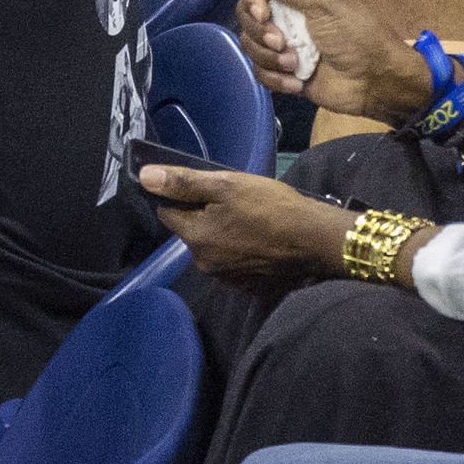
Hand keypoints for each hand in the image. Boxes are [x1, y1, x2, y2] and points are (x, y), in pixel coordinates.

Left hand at [139, 166, 355, 279]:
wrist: (320, 240)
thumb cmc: (271, 207)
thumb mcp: (226, 185)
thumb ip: (183, 183)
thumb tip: (144, 177)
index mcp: (195, 238)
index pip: (168, 212)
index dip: (181, 197)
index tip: (203, 188)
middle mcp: (205, 264)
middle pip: (192, 231)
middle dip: (203, 216)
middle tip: (233, 201)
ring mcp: (229, 278)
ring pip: (213, 247)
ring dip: (222, 233)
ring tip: (249, 218)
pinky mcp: (251, 286)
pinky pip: (234, 262)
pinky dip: (240, 250)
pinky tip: (259, 239)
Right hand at [234, 0, 429, 122]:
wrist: (376, 81)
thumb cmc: (357, 36)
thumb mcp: (326, 4)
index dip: (253, 2)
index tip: (264, 15)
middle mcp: (287, 17)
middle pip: (247, 19)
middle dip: (261, 34)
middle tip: (283, 43)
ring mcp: (285, 45)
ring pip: (250, 47)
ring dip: (270, 59)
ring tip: (295, 65)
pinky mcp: (285, 72)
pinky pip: (260, 72)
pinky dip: (276, 80)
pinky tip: (296, 82)